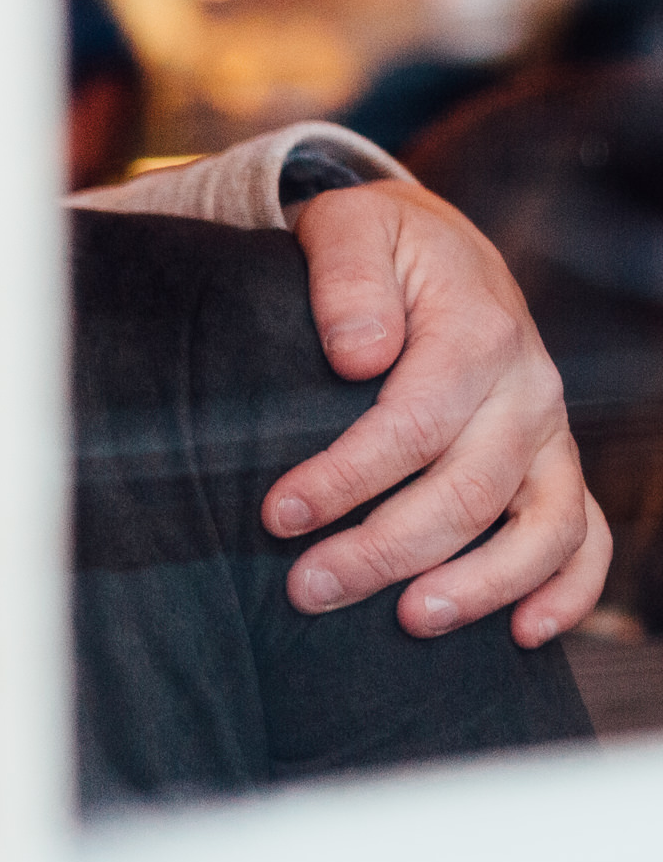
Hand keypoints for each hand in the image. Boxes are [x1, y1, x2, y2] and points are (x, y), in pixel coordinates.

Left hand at [273, 180, 606, 645]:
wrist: (436, 247)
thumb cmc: (379, 245)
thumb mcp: (349, 228)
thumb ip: (347, 279)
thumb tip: (358, 354)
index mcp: (477, 332)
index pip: (415, 423)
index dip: (347, 478)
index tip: (278, 515)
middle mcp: (528, 390)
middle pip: (471, 490)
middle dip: (386, 549)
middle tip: (307, 589)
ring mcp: (548, 434)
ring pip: (543, 528)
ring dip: (479, 585)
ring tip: (407, 621)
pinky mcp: (552, 466)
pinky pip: (583, 536)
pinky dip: (568, 592)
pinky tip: (521, 634)